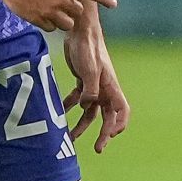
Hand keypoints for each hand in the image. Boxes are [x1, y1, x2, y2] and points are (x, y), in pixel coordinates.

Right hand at [0, 0, 116, 32]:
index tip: (114, 4)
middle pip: (78, 13)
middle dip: (72, 12)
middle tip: (61, 7)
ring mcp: (51, 10)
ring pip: (66, 25)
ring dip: (61, 21)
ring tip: (49, 12)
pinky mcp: (39, 19)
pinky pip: (50, 28)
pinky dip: (47, 25)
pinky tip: (38, 15)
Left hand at [62, 22, 129, 152]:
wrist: (79, 30)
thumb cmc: (88, 48)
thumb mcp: (90, 69)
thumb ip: (90, 89)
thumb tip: (88, 106)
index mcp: (111, 87)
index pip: (122, 111)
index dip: (119, 125)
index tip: (110, 135)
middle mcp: (105, 90)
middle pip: (107, 117)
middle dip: (103, 134)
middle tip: (97, 149)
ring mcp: (94, 86)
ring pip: (90, 112)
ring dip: (82, 125)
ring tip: (70, 138)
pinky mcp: (82, 81)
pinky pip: (78, 100)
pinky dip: (69, 107)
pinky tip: (59, 112)